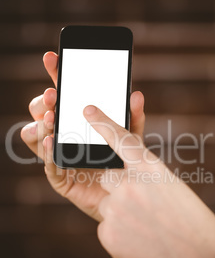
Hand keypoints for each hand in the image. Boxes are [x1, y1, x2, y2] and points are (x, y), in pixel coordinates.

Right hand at [21, 52, 144, 221]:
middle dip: (44, 100)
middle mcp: (64, 133)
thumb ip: (133, 118)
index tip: (52, 57)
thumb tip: (136, 94)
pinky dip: (48, 150)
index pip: (63, 92)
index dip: (56, 74)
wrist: (128, 199)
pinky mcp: (59, 177)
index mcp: (78, 119)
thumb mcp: (132, 138)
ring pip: (36, 134)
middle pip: (42, 110)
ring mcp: (58, 154)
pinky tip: (53, 139)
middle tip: (54, 95)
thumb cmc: (127, 164)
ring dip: (40, 124)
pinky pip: (47, 162)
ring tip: (52, 117)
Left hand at [82, 105, 214, 257]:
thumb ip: (142, 177)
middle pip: (108, 176)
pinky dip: (121, 233)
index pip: (120, 137)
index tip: (88, 111)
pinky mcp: (108, 236)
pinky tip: (142, 242)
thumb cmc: (193, 222)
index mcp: (150, 167)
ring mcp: (116, 211)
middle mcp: (130, 185)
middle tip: (142, 203)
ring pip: (108, 205)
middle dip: (119, 186)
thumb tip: (120, 179)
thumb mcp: (171, 187)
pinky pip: (108, 227)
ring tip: (149, 228)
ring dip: (122, 214)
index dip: (103, 122)